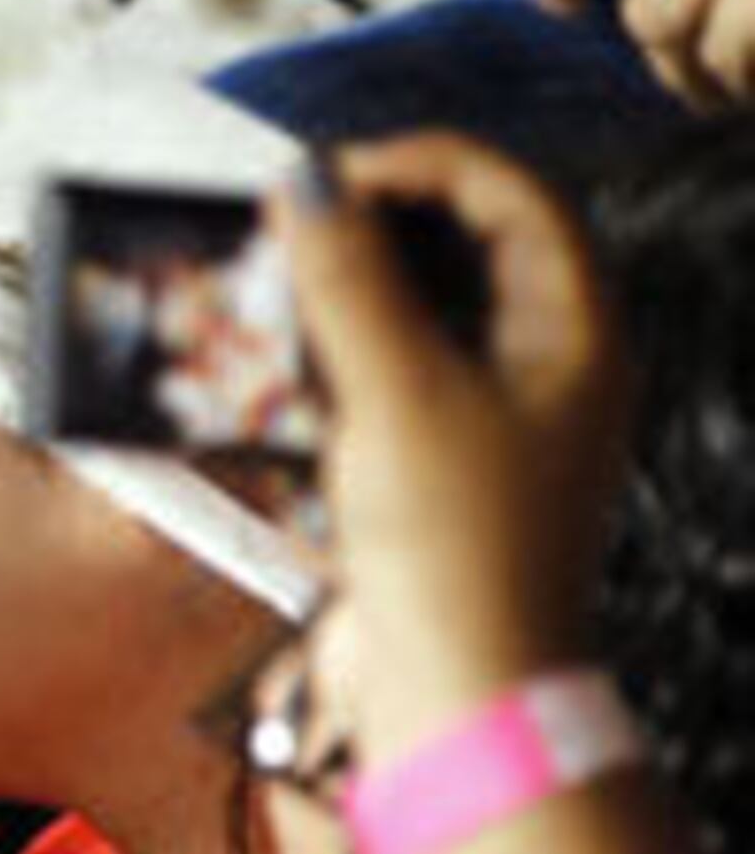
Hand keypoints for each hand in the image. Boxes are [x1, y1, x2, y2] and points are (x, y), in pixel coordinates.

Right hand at [275, 132, 632, 758]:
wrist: (464, 688)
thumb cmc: (459, 550)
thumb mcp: (395, 394)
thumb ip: (348, 278)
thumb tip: (307, 183)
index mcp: (576, 332)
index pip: (509, 193)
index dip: (416, 165)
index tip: (325, 177)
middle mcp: (551, 361)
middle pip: (470, 240)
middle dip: (375, 218)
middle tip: (291, 220)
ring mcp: (502, 411)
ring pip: (427, 302)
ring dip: (349, 282)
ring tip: (276, 282)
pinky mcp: (449, 457)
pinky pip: (397, 366)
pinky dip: (342, 346)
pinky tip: (286, 358)